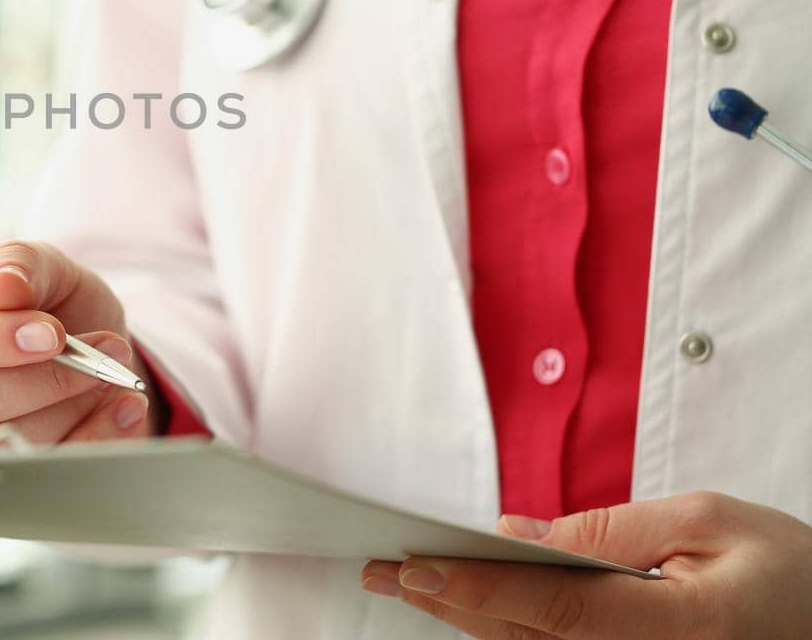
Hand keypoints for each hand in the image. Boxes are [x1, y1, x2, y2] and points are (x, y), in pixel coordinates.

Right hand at [0, 240, 154, 443]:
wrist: (81, 358)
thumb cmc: (41, 308)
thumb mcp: (38, 270)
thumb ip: (18, 263)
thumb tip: (0, 286)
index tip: (52, 334)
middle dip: (41, 380)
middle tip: (99, 354)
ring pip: (2, 444)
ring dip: (72, 406)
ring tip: (111, 371)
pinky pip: (40, 477)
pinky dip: (94, 439)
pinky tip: (120, 407)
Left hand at [361, 491, 811, 637]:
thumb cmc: (787, 571)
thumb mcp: (710, 520)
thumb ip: (614, 530)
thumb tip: (521, 534)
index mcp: (675, 624)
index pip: (554, 607)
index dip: (480, 590)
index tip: (417, 569)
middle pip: (527, 635)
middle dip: (448, 602)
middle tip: (378, 569)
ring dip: (466, 618)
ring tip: (404, 581)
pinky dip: (505, 629)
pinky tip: (466, 606)